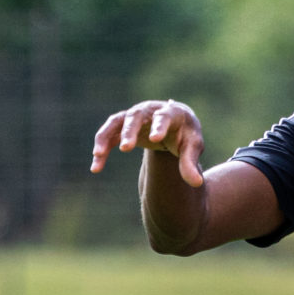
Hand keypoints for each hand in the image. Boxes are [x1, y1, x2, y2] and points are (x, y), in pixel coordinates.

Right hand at [90, 100, 204, 186]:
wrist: (175, 125)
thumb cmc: (186, 136)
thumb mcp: (192, 148)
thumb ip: (190, 163)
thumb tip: (197, 183)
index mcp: (171, 112)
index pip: (164, 117)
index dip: (159, 126)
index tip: (154, 139)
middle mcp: (149, 111)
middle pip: (136, 116)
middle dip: (130, 131)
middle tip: (126, 148)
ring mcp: (134, 117)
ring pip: (116, 123)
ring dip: (106, 137)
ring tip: (98, 154)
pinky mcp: (123, 127)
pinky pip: (109, 136)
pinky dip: (102, 149)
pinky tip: (96, 167)